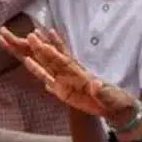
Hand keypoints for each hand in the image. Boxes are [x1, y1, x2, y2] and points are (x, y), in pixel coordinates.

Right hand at [0, 27, 134, 117]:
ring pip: (46, 66)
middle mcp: (71, 75)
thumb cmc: (114, 99)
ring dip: (36, 56)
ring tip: (26, 42)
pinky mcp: (62, 91)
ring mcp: (65, 82)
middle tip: (28, 34)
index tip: (41, 41)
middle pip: (52, 59)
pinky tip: (29, 63)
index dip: (51, 50)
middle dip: (40, 48)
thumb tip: (96, 85)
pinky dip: (39, 71)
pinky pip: (48, 79)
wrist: (115, 107)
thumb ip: (100, 91)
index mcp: (80, 74)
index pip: (62, 60)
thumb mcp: (108, 96)